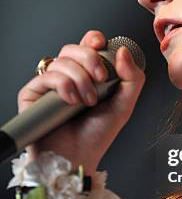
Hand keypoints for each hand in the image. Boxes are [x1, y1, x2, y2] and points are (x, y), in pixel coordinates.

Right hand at [17, 30, 145, 174]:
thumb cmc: (97, 136)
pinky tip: (71, 102)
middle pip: (72, 48)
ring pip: (61, 61)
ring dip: (80, 79)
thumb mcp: (124, 105)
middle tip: (101, 78)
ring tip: (87, 101)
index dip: (93, 39)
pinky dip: (63, 85)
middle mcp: (67, 76)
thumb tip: (123, 50)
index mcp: (87, 75)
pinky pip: (46, 76)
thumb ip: (132, 78)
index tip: (101, 44)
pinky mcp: (32, 95)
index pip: (86, 45)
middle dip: (90, 58)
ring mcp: (48, 85)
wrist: (77, 159)